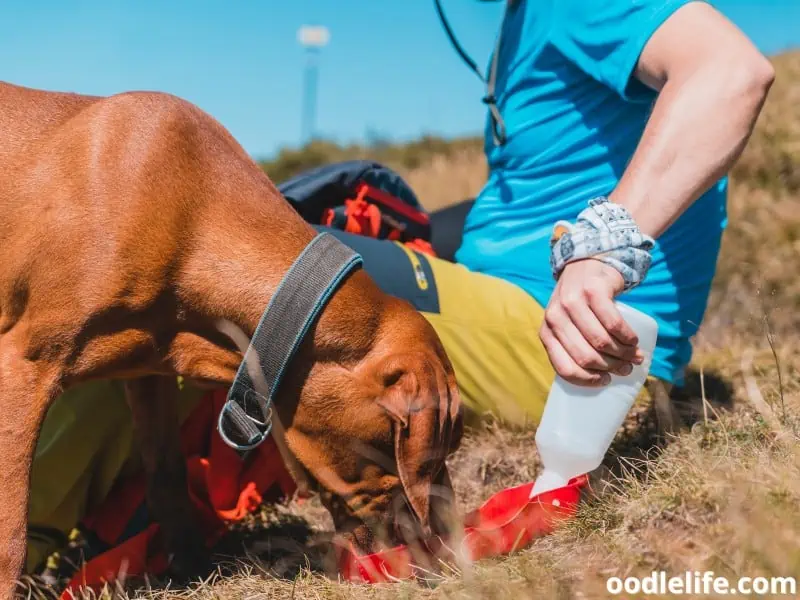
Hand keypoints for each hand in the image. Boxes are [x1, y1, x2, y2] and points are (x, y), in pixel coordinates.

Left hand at [540, 259, 643, 386]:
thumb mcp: (566, 324)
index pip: (564, 368)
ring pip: (601, 342)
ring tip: (634, 356)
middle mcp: (555, 317)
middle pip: (587, 357)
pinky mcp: (593, 291)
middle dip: (611, 367)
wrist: (586, 264)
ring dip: (623, 354)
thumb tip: (601, 377)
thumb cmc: (578, 302)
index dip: (588, 380)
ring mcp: (573, 302)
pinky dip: (627, 337)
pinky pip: (614, 323)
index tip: (605, 380)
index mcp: (546, 331)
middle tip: (626, 368)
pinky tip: (633, 340)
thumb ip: (572, 345)